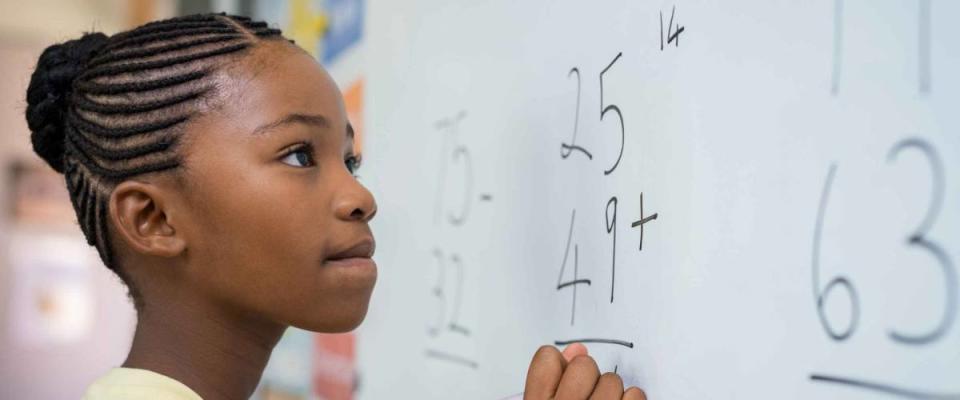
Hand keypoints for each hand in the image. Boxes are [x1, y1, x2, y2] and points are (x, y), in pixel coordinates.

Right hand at [523, 344, 645, 399]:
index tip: (565, 377)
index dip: (560, 365)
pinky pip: (635, 395)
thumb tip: (577, 349)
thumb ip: (552, 382)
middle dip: (589, 377)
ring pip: (612, 380)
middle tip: (587, 396)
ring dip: (612, 393)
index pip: (547, 358)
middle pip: (583, 365)